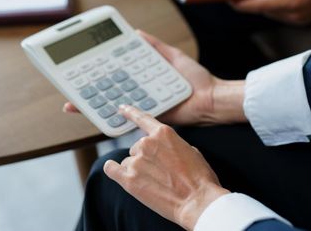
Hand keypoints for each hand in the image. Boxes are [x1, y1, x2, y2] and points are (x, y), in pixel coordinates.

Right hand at [63, 31, 246, 125]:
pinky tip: (95, 114)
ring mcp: (143, 106)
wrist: (211, 100)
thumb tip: (136, 32)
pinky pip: (127, 118)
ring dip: (91, 106)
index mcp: (144, 79)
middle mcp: (141, 93)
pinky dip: (110, 117)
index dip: (101, 73)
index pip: (118, 76)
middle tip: (69, 88)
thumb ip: (154, 46)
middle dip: (88, 91)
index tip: (82, 69)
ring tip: (73, 103)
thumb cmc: (195, 80)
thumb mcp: (172, 57)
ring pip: (112, 106)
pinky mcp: (148, 117)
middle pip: (110, 92)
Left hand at [104, 105, 229, 229]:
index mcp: (163, 133)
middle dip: (145, 158)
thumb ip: (172, 145)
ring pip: (128, 161)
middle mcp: (146, 143)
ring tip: (154, 183)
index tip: (122, 109)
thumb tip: (165, 150)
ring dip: (136, 170)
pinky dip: (113, 170)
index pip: (143, 119)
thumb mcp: (190, 151)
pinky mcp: (128, 179)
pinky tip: (116, 171)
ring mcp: (136, 161)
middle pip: (137, 148)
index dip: (131, 113)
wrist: (197, 201)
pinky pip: (111, 169)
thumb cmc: (199, 178)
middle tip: (160, 173)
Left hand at [232, 0, 310, 24]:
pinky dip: (274, 6)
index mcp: (290, 1)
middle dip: (250, 2)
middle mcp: (293, 15)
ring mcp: (298, 21)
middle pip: (263, 10)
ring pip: (271, 13)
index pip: (258, 5)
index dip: (241, 3)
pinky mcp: (301, 21)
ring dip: (262, 3)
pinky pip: (281, 15)